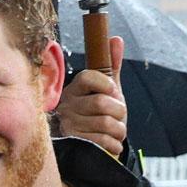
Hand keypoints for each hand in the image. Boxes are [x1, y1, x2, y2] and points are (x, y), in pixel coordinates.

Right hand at [55, 35, 127, 157]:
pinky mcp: (74, 145)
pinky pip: (103, 142)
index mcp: (74, 89)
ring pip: (106, 124)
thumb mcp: (107, 91)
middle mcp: (67, 106)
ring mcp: (69, 126)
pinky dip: (114, 144)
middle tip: (118, 116)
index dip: (105, 83)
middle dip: (119, 112)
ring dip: (119, 130)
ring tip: (116, 132)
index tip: (113, 90)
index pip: (87, 77)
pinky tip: (111, 144)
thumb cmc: (99, 115)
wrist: (91, 148)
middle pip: (102, 103)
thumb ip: (111, 66)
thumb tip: (116, 39)